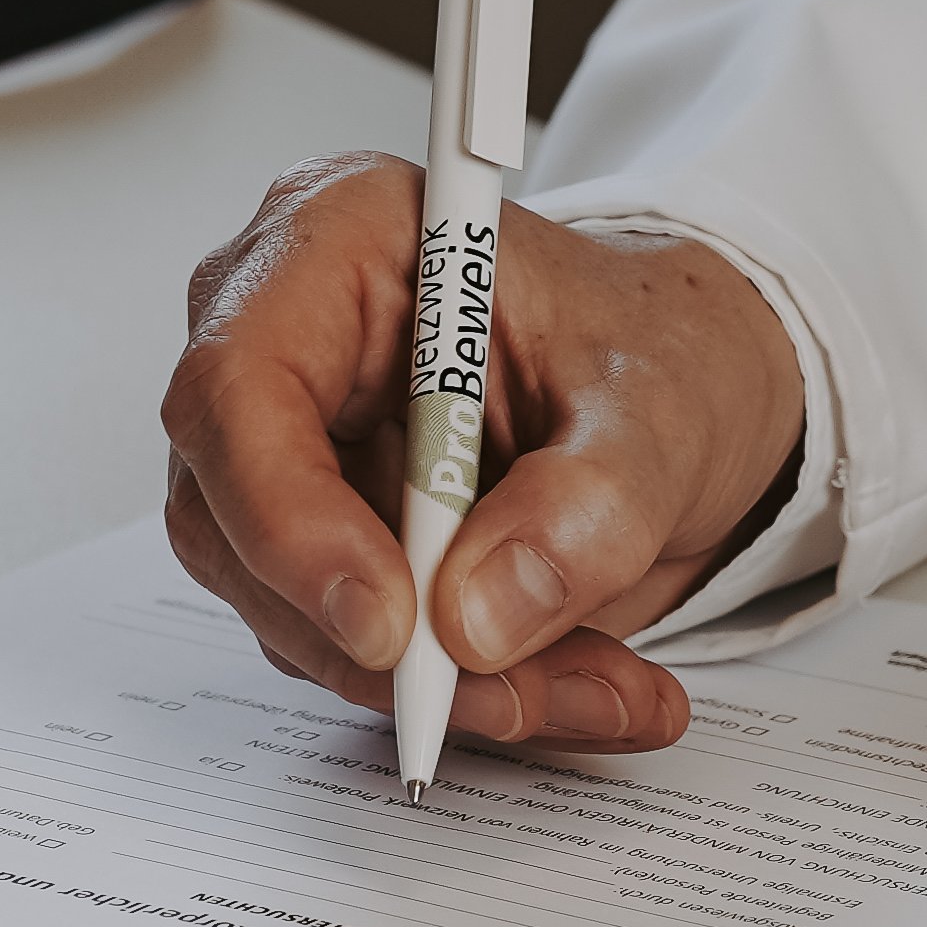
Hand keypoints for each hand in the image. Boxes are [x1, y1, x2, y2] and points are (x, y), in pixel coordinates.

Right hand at [159, 153, 804, 754]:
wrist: (688, 388)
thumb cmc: (658, 345)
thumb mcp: (662, 409)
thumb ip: (587, 503)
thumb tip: (475, 616)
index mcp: (341, 236)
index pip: (238, 384)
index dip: (286, 516)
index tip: (387, 623)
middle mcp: (288, 335)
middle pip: (239, 518)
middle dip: (376, 635)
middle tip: (511, 690)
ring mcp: (288, 443)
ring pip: (291, 609)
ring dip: (438, 680)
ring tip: (595, 681)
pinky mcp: (318, 535)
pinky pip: (348, 646)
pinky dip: (464, 690)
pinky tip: (573, 678)